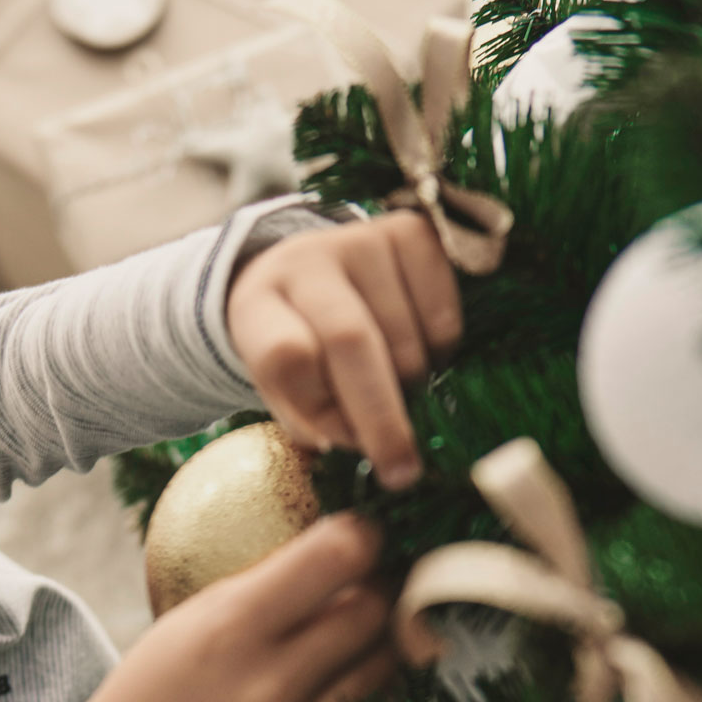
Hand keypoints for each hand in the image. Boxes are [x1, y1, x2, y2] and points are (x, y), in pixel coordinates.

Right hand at [37, 516, 398, 701]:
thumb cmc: (156, 691)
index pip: (338, 555)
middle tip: (368, 585)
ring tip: (360, 635)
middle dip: (378, 588)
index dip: (362, 537)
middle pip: (374, 610)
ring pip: (386, 667)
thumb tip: (347, 540)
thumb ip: (268, 584)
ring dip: (384, 642)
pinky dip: (375, 694)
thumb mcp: (192, 619)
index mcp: (230, 625)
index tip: (360, 537)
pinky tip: (353, 683)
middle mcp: (269, 682)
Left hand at [227, 210, 462, 489]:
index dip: (319, 406)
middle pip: (350, 339)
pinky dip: (443, 348)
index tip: (345, 447)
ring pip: (405, 334)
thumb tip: (361, 443)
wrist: (315, 273)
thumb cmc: (301, 345)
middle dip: (380, 413)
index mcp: (257, 303)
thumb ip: (313, 419)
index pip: (286, 355)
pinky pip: (444, 310)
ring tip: (404, 392)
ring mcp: (360, 239)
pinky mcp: (410, 232)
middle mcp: (304, 259)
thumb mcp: (287, 387)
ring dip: (414, 382)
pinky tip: (425, 352)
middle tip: (402, 468)